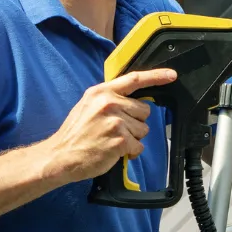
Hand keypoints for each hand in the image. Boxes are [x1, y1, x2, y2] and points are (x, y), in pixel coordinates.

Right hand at [37, 68, 177, 182]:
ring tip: (112, 141)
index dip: (156, 76)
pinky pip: (139, 146)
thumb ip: (110, 99)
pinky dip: (130, 152)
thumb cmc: (76, 133)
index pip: (135, 79)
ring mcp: (115, 121)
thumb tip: (134, 99)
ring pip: (143, 129)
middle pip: (144, 110)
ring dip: (133, 138)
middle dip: (135, 122)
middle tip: (116, 130)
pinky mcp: (120, 139)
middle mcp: (109, 103)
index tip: (171, 75)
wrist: (60, 156)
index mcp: (101, 92)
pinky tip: (114, 151)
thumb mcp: (88, 106)